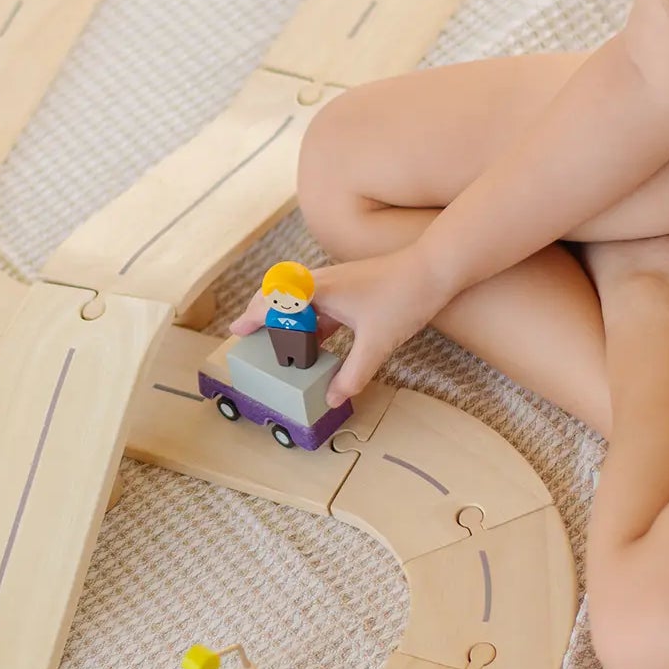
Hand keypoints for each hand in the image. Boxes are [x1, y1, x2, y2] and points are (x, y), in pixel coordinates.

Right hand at [228, 248, 450, 406]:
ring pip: (301, 303)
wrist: (434, 270)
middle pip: (281, 296)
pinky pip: (321, 307)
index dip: (252, 316)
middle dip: (263, 317)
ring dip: (288, 322)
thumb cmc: (403, 297)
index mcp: (319, 289)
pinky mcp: (350, 289)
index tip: (235, 331)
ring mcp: (337, 284)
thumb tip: (334, 398)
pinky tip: (315, 344)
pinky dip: (311, 324)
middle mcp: (322, 282)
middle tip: (249, 338)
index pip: (273, 299)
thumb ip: (353, 374)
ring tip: (280, 347)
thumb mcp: (376, 343)